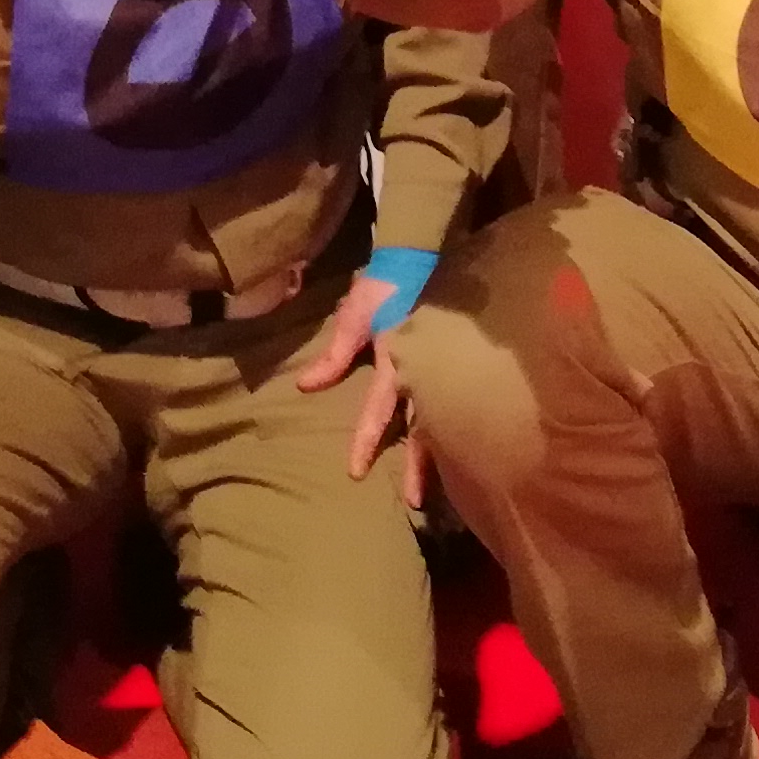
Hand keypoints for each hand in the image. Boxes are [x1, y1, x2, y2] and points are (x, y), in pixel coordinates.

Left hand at [291, 271, 429, 509]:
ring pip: (439, 421)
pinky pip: (448, 403)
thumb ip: (334, 355)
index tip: (356, 472)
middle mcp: (420, 374)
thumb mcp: (354, 317)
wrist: (420, 256)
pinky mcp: (449, 364)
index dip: (366, 441)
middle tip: (413, 502)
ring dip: (437, 455)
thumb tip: (305, 387)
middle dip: (416, 467)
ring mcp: (439, 370)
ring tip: (439, 487)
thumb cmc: (383, 286)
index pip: (377, 411)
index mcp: (394, 363)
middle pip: (419, 429)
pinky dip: (447, 429)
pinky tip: (453, 450)